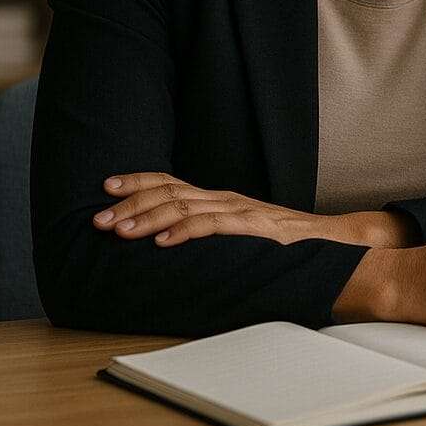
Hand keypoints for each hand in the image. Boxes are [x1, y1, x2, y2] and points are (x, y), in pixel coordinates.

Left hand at [92, 172, 420, 248]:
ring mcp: (236, 210)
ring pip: (182, 207)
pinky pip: (211, 226)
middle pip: (167, 192)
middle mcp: (221, 198)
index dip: (137, 182)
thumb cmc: (279, 243)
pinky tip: (161, 241)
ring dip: (146, 218)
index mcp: (216, 199)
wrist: (326, 242)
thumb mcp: (236, 231)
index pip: (169, 182)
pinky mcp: (250, 227)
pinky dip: (183, 231)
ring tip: (119, 230)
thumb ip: (207, 229)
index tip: (106, 187)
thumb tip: (167, 239)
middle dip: (129, 203)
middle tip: (99, 218)